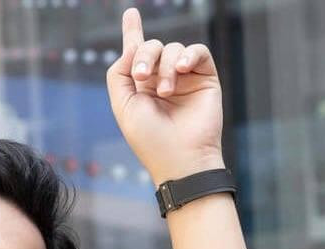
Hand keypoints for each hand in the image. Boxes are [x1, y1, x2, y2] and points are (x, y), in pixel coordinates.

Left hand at [107, 8, 224, 185]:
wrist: (181, 157)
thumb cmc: (150, 139)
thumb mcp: (124, 107)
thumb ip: (119, 74)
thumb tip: (131, 45)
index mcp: (141, 87)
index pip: (137, 55)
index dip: (133, 33)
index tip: (131, 13)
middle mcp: (162, 79)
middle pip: (151, 47)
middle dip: (144, 56)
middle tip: (142, 76)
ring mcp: (184, 78)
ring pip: (172, 49)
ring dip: (166, 67)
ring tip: (166, 92)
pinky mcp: (205, 77)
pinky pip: (197, 51)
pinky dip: (189, 55)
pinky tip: (183, 69)